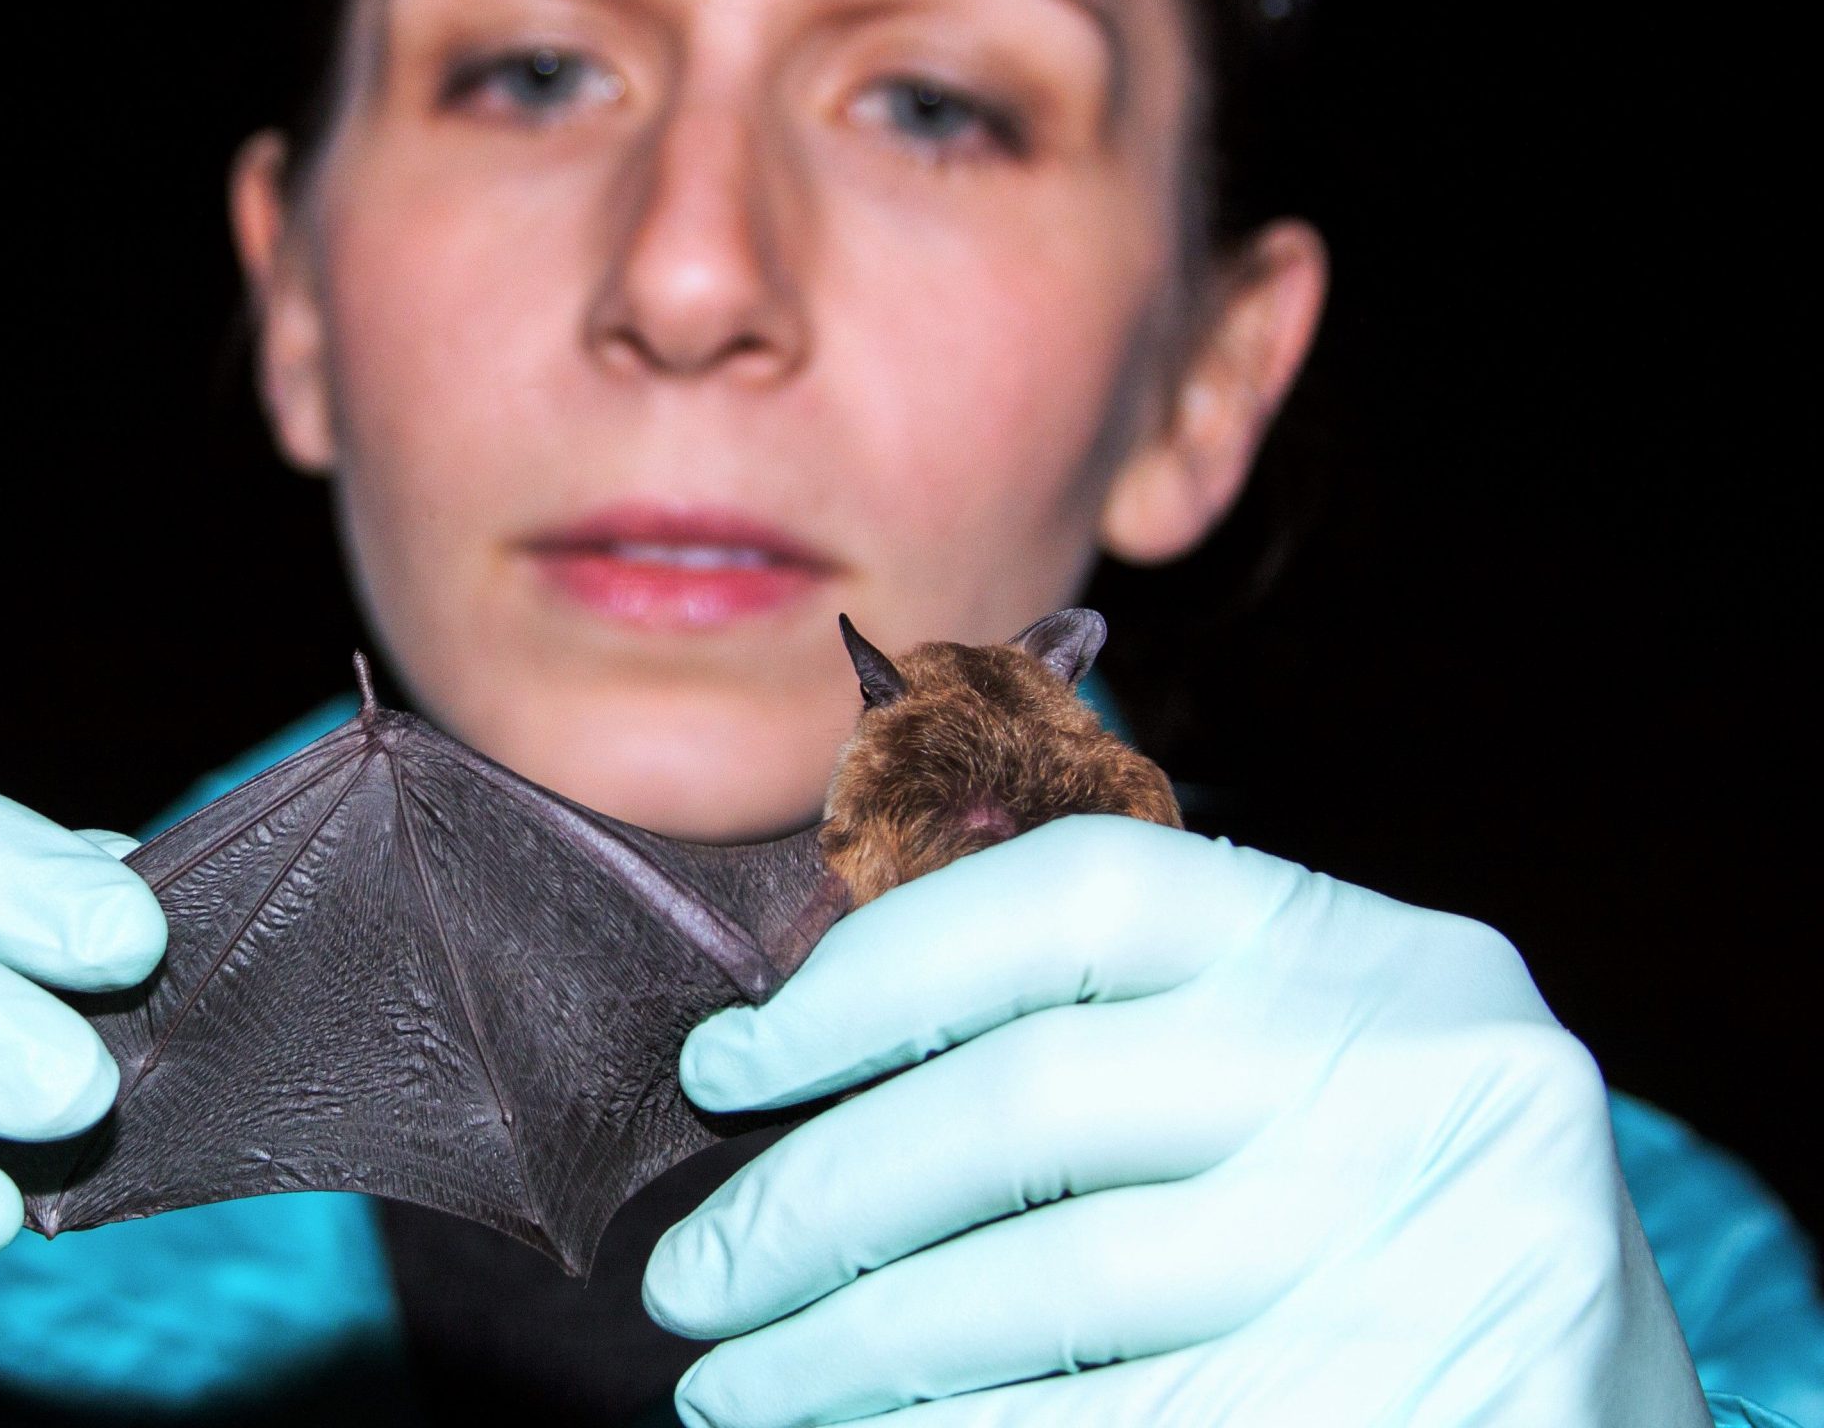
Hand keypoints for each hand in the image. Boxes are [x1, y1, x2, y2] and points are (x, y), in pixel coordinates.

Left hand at [642, 815, 1707, 1425]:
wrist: (1581, 1411)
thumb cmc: (1366, 1230)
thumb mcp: (1273, 1084)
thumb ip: (1096, 1035)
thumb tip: (791, 1055)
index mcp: (1355, 946)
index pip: (1072, 895)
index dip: (873, 971)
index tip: (730, 1062)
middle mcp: (1411, 1060)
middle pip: (1031, 1100)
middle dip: (817, 1199)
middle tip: (690, 1279)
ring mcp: (1436, 1235)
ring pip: (1054, 1286)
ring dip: (854, 1350)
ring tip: (736, 1388)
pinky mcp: (1431, 1391)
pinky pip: (1118, 1423)